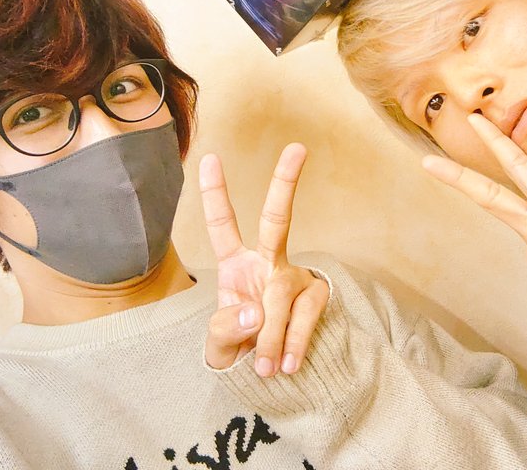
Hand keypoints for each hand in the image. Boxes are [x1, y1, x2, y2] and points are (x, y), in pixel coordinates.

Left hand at [200, 145, 329, 374]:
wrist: (271, 378)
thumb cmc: (239, 351)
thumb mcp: (218, 346)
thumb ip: (226, 330)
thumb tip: (257, 314)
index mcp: (235, 265)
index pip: (223, 226)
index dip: (215, 194)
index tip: (210, 158)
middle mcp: (267, 263)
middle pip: (278, 220)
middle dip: (286, 183)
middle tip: (297, 147)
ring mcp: (295, 278)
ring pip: (282, 293)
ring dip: (273, 335)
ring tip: (267, 368)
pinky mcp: (316, 297)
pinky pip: (306, 315)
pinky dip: (294, 343)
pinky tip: (288, 364)